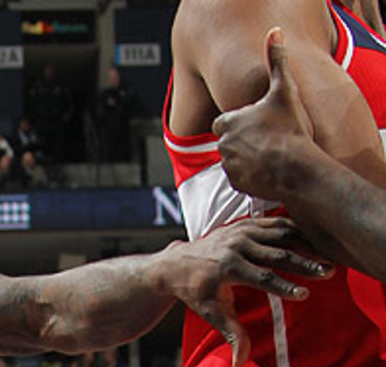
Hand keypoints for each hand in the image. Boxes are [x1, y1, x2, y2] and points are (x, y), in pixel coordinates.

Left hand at [156, 216, 330, 365]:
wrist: (177, 263)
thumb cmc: (196, 291)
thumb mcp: (211, 313)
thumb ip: (231, 334)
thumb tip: (240, 363)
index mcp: (226, 268)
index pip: (261, 278)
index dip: (284, 286)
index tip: (305, 293)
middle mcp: (234, 246)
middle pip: (276, 254)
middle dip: (304, 264)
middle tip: (329, 273)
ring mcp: (240, 231)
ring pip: (281, 236)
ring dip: (306, 245)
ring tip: (329, 257)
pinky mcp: (246, 224)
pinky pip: (277, 224)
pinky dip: (297, 230)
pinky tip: (317, 241)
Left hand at [214, 29, 316, 203]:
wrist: (294, 168)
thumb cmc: (289, 128)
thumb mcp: (284, 91)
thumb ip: (277, 62)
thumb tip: (274, 32)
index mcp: (229, 122)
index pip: (222, 122)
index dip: (238, 122)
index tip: (255, 123)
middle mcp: (223, 144)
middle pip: (229, 141)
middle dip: (243, 140)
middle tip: (266, 140)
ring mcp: (228, 165)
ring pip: (234, 159)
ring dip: (246, 157)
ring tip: (270, 155)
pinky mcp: (236, 183)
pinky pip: (240, 177)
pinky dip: (251, 175)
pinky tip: (268, 170)